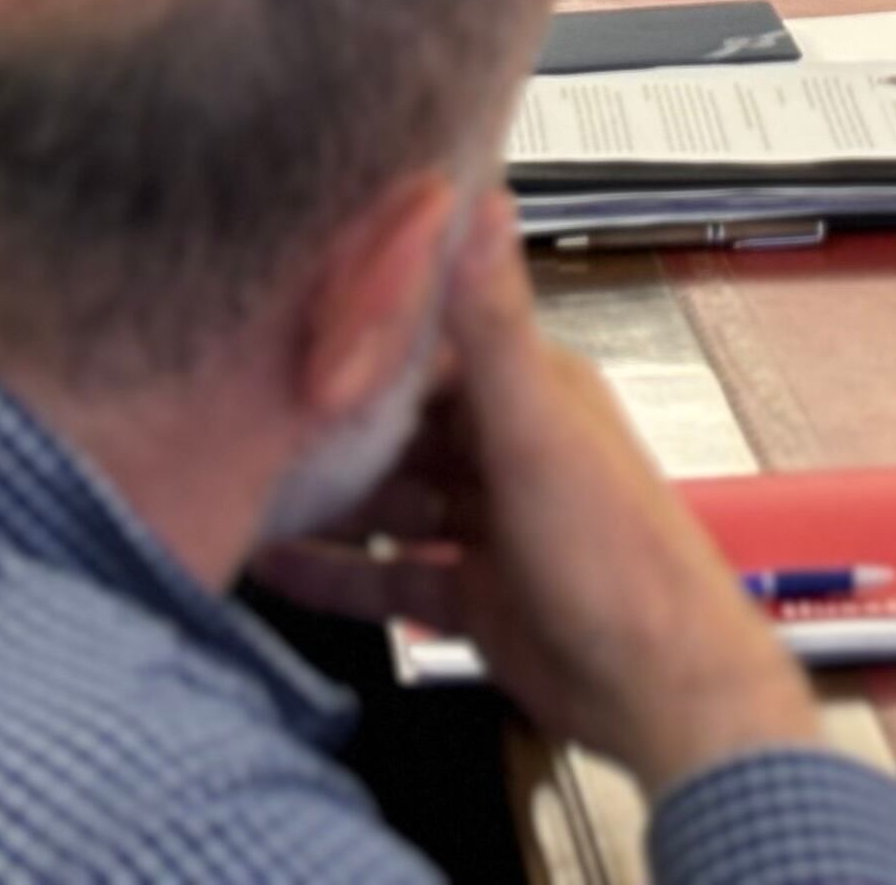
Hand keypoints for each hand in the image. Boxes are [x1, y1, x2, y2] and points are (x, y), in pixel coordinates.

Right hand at [252, 197, 821, 790]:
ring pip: (386, 500)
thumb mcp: (538, 431)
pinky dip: (334, 574)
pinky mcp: (473, 591)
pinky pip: (387, 575)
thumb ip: (496, 324)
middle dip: (327, 427)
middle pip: (398, 426)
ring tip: (241, 492)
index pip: (431, 343)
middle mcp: (509, 448)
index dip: (362, 338)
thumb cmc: (616, 558)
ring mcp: (489, 522)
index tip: (287, 327)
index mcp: (532, 390)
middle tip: (241, 422)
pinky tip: (275, 569)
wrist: (654, 689)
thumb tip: (479, 206)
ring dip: (322, 502)